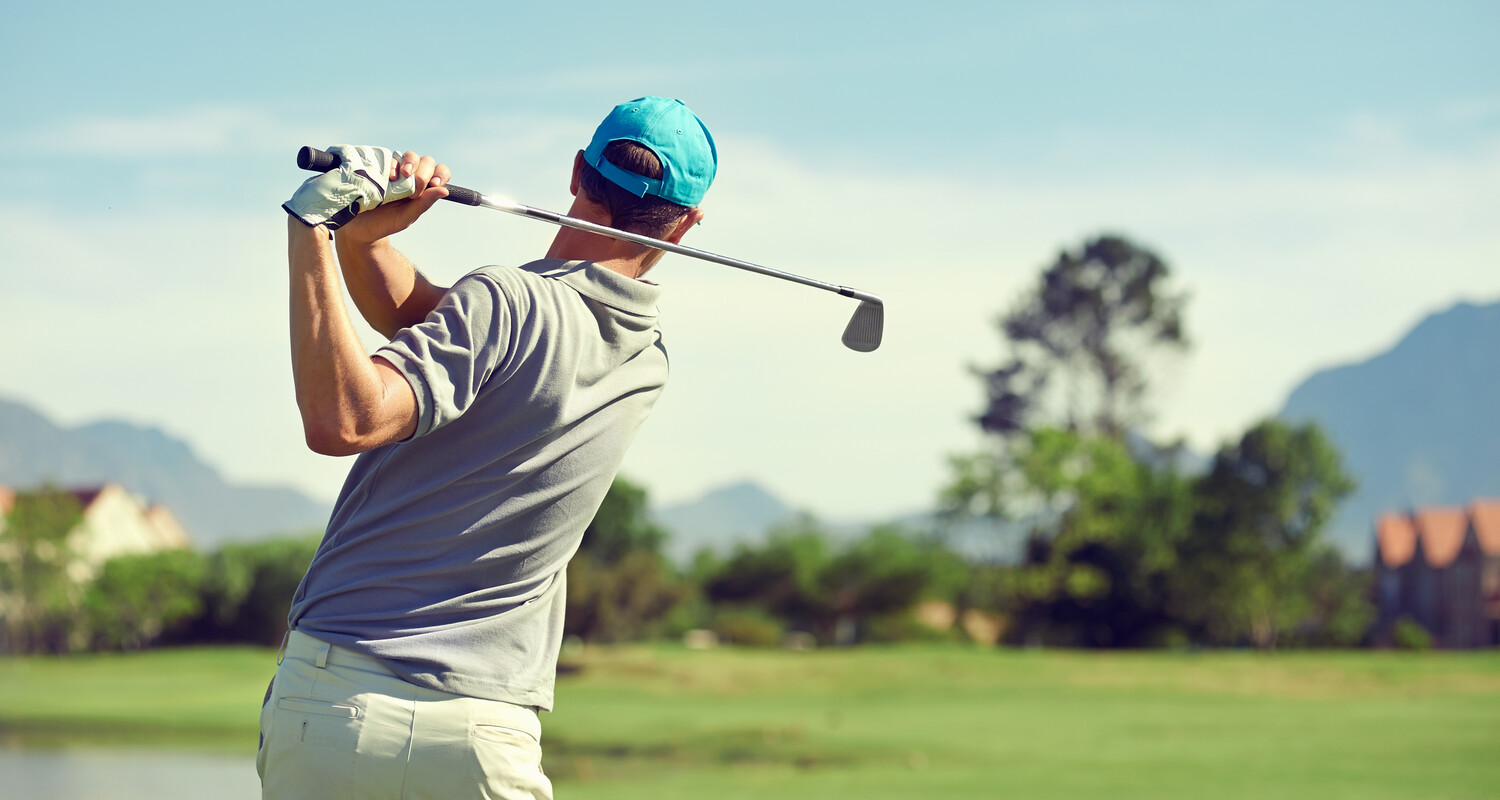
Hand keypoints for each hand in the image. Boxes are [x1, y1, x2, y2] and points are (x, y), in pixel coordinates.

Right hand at [335, 152, 450, 243]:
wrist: (356, 225)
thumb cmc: (384, 223)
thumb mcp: (405, 217)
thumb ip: (424, 204)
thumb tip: (444, 191)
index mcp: (422, 188)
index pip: (439, 172)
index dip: (440, 174)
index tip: (434, 184)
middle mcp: (410, 176)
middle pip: (426, 161)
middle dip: (423, 174)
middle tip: (413, 191)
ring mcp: (394, 169)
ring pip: (410, 155)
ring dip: (409, 163)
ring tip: (401, 178)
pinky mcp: (378, 166)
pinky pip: (389, 157)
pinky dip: (392, 165)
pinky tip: (388, 177)